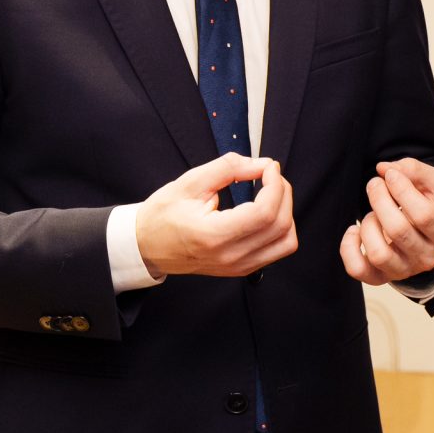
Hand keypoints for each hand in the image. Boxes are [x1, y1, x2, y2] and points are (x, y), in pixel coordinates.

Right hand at [137, 154, 296, 278]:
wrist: (147, 246)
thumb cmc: (163, 215)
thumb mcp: (190, 182)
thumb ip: (228, 168)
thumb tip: (261, 164)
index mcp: (214, 235)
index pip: (264, 212)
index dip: (274, 184)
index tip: (268, 166)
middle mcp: (230, 256)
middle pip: (280, 225)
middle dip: (283, 192)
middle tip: (269, 174)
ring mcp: (238, 267)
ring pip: (286, 241)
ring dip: (286, 211)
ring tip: (270, 192)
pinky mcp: (242, 268)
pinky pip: (278, 250)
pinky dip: (281, 227)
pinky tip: (266, 211)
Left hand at [338, 158, 433, 284]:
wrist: (426, 237)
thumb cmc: (431, 206)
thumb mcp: (433, 184)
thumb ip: (413, 170)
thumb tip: (384, 169)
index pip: (424, 215)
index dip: (402, 190)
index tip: (391, 175)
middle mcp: (428, 258)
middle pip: (398, 231)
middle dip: (380, 199)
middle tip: (375, 184)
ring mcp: (404, 271)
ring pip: (378, 253)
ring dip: (368, 224)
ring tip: (373, 213)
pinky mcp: (381, 277)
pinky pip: (357, 269)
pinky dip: (348, 248)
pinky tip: (355, 230)